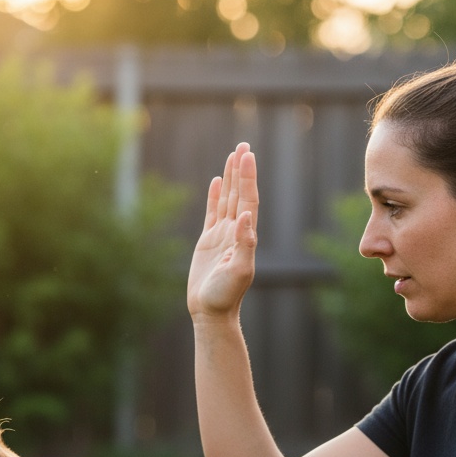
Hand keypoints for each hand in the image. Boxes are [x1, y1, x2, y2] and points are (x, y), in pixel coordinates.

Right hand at [187, 143, 258, 318]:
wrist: (211, 312)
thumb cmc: (226, 295)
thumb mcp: (238, 271)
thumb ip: (244, 244)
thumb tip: (245, 217)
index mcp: (244, 236)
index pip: (248, 200)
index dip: (248, 177)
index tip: (247, 155)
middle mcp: (235, 232)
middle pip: (240, 194)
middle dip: (241, 170)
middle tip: (243, 144)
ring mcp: (221, 235)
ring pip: (227, 199)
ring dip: (231, 177)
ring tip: (233, 155)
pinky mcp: (207, 242)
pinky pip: (212, 212)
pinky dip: (215, 196)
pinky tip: (216, 181)